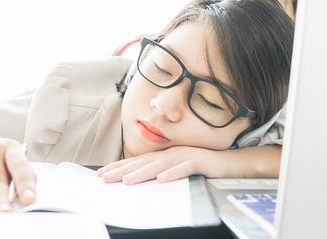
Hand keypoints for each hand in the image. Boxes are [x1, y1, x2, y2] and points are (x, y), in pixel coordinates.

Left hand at [97, 146, 223, 183]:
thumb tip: (140, 180)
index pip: (138, 162)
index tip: (102, 174)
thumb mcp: (177, 169)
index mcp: (164, 155)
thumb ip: (160, 171)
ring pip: (160, 165)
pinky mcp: (200, 161)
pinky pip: (186, 167)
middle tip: (106, 177)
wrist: (232, 163)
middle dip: (123, 170)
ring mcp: (185, 156)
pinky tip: (163, 179)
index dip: (119, 167)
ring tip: (128, 180)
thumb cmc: (202, 167)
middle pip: (143, 162)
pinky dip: (174, 172)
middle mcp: (171, 153)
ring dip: (143, 172)